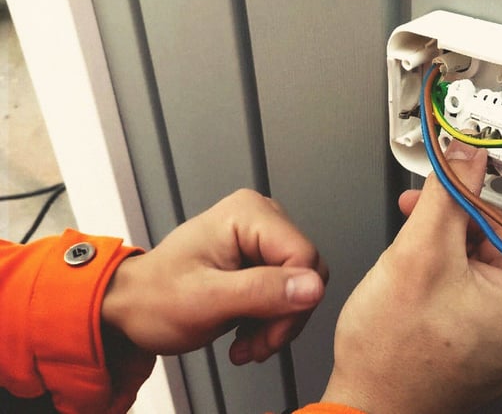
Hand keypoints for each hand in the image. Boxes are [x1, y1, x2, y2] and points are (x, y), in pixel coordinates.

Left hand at [101, 189, 327, 364]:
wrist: (131, 308)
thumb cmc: (153, 299)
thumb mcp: (206, 300)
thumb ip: (262, 291)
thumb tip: (313, 287)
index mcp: (248, 214)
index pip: (304, 257)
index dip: (294, 302)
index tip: (267, 333)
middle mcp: (261, 218)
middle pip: (306, 273)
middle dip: (284, 317)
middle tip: (254, 343)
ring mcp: (262, 238)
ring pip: (302, 286)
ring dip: (277, 324)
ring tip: (246, 343)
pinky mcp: (262, 258)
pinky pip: (289, 291)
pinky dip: (272, 320)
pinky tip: (247, 333)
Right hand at [321, 141, 501, 412]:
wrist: (368, 404)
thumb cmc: (394, 357)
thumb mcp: (421, 252)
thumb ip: (448, 192)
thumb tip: (466, 156)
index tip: (496, 152)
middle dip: (468, 206)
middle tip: (440, 185)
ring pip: (489, 254)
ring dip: (453, 229)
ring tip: (417, 219)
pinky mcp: (488, 333)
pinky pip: (478, 279)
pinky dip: (450, 257)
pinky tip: (421, 247)